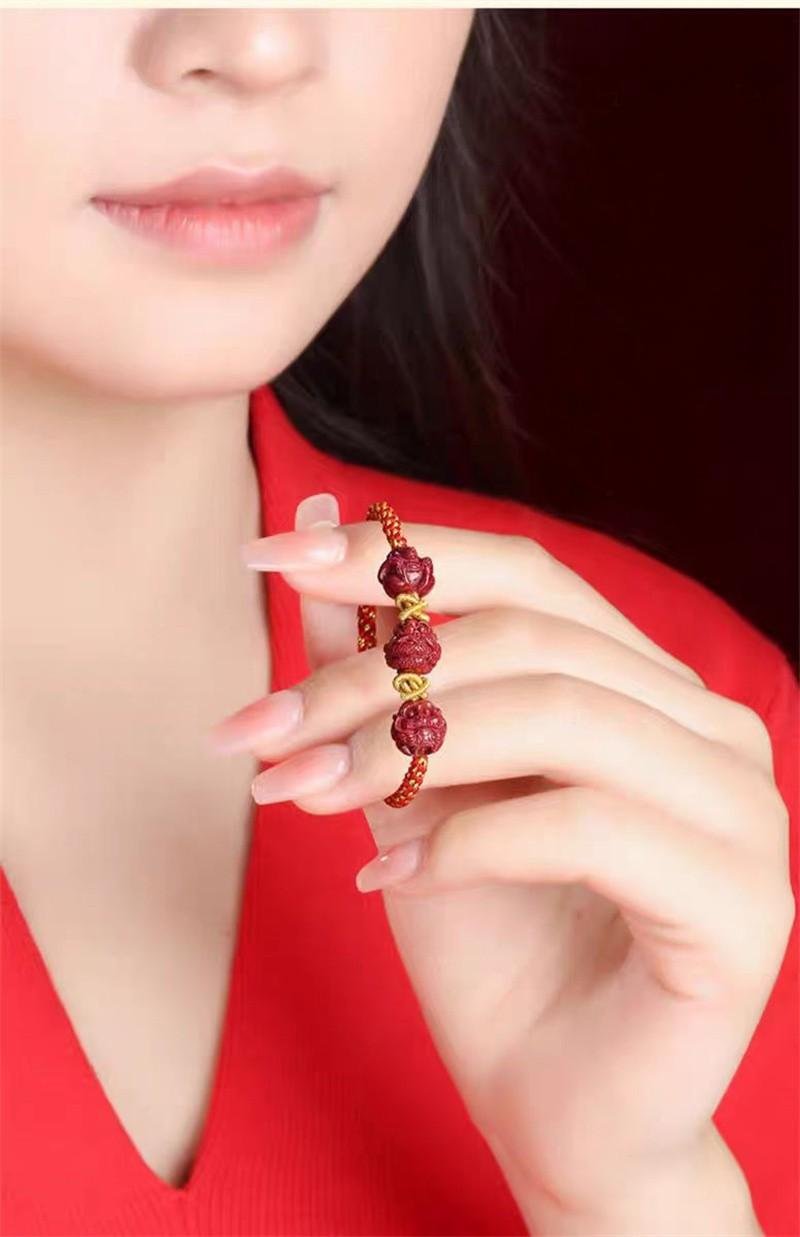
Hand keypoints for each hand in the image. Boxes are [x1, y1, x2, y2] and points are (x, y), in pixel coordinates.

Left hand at [210, 494, 793, 1230]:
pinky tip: (390, 882)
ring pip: (563, 716)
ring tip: (301, 795)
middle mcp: (712, 730)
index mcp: (649, 687)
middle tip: (263, 731)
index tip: (263, 560)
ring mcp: (743, 814)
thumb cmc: (491, 945)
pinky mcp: (740, 908)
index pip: (533, 576)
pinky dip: (468, 845)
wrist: (554, 1107)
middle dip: (372, 679)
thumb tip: (314, 524)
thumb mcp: (412, 785)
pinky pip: (588, 829)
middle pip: (534, 641)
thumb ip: (378, 664)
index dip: (399, 557)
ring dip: (404, 752)